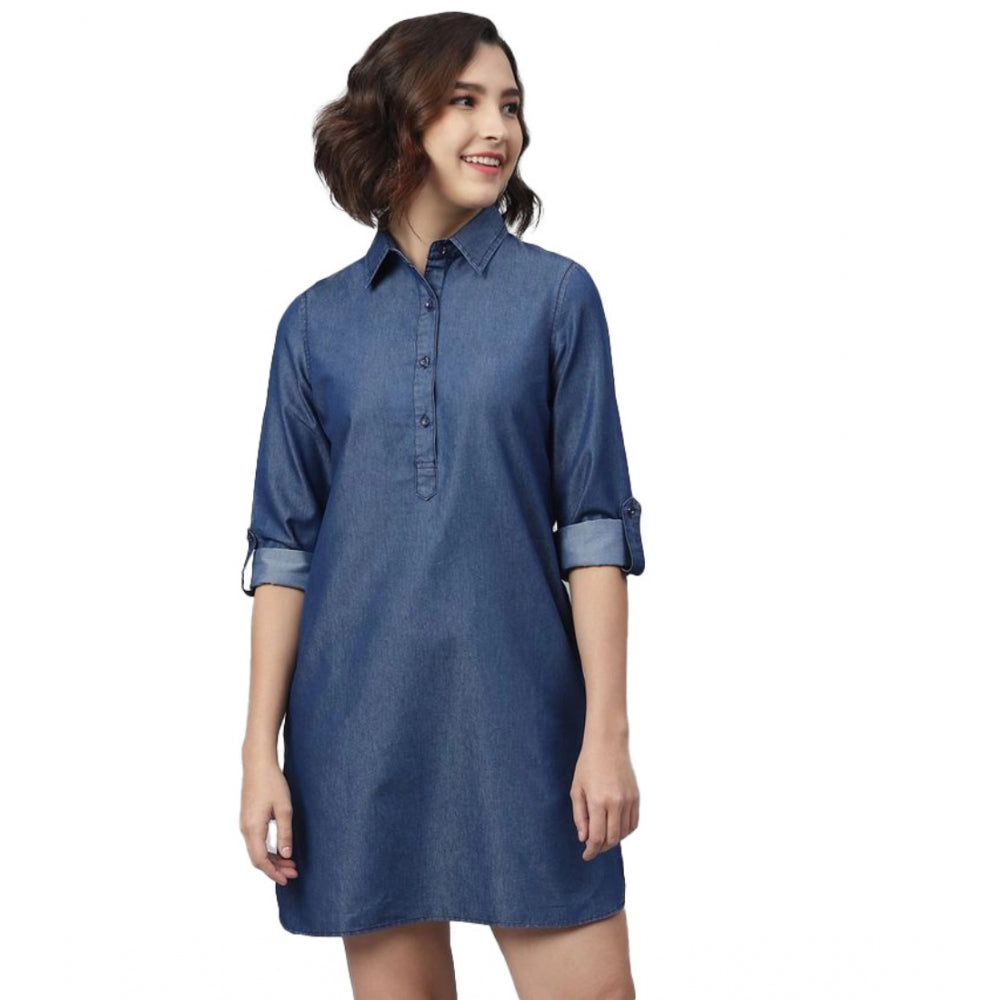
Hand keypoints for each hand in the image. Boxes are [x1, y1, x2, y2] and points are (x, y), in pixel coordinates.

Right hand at [240, 757, 298, 884]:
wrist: (258, 764)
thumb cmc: (272, 783)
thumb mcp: (284, 809)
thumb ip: (285, 833)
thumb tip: (286, 856)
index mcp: (253, 828)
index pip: (260, 860)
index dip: (274, 872)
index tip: (288, 879)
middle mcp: (245, 829)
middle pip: (258, 858)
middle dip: (275, 868)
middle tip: (294, 872)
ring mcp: (245, 824)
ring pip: (256, 850)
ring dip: (272, 859)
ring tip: (291, 863)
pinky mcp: (248, 819)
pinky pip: (256, 842)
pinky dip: (268, 849)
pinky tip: (280, 850)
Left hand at [569, 733, 639, 861]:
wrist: (608, 744)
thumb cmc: (588, 765)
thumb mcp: (576, 790)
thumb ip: (579, 816)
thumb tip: (584, 838)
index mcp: (598, 801)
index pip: (597, 837)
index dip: (591, 850)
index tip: (586, 856)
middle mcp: (616, 803)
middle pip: (612, 839)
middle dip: (601, 848)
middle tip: (593, 849)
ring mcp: (628, 800)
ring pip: (624, 833)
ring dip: (613, 841)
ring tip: (603, 839)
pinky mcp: (636, 797)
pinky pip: (633, 823)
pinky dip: (625, 831)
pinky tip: (616, 829)